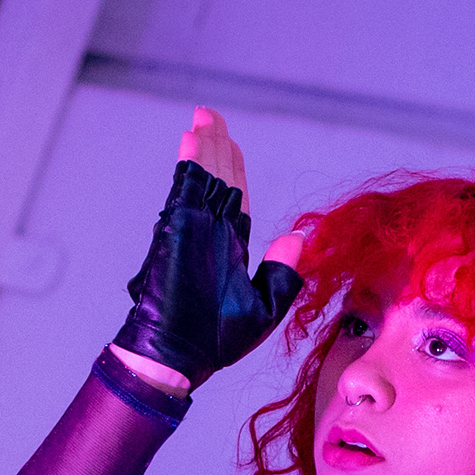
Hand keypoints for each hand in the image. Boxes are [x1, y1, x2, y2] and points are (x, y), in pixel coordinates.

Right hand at [107, 108, 307, 392]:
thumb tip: (297, 237)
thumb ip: (282, 271)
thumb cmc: (216, 342)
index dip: (233, 167)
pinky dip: (191, 163)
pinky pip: (186, 189)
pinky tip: (194, 139)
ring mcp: (192, 228)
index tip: (231, 142)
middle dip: (216, 145)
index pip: (234, 196)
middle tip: (210, 115)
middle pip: (217, 177)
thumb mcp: (265, 306)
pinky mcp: (177, 230)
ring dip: (203, 145)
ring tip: (203, 117)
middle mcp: (210, 232)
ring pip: (201, 176)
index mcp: (229, 247)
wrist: (178, 359)